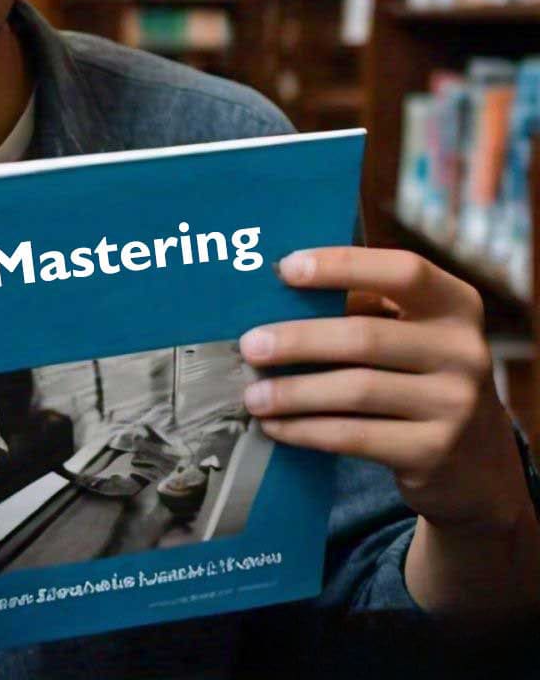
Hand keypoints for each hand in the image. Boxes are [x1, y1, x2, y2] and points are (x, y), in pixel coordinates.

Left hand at [237, 247, 527, 534]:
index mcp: (456, 304)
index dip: (341, 266)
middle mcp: (464, 351)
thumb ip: (360, 307)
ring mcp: (455, 405)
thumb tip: (271, 295)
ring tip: (252, 395)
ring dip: (293, 392)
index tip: (284, 268)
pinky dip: (306, 430)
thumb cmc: (416, 370)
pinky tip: (275, 426)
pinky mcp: (434, 453)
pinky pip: (356, 436)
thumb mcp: (408, 331)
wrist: (474, 458)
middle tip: (249, 346)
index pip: (403, 272)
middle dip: (298, 340)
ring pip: (356, 391)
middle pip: (365, 337)